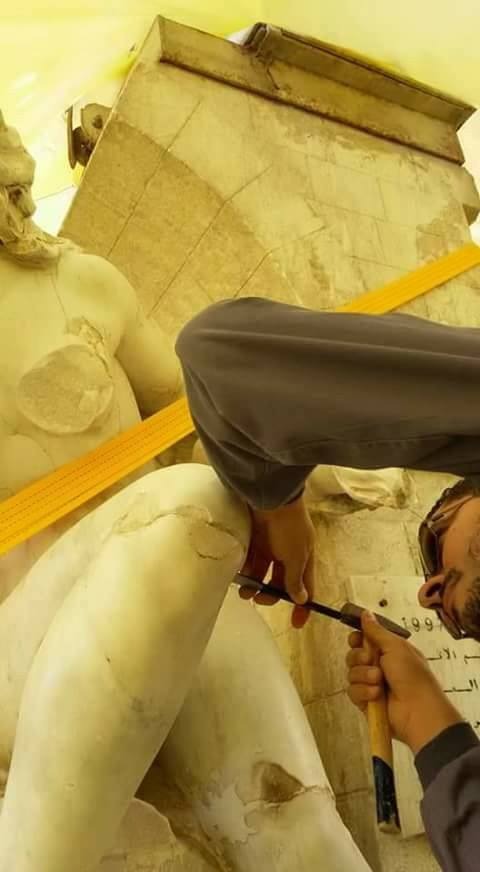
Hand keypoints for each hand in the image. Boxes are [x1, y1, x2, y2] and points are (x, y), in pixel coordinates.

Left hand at [240, 494, 315, 628]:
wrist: (270, 496)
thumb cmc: (288, 526)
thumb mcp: (296, 556)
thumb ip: (295, 578)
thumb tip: (301, 598)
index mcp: (305, 557)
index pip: (306, 587)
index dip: (302, 606)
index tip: (295, 625)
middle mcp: (290, 553)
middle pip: (282, 582)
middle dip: (271, 594)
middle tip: (258, 599)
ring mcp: (272, 545)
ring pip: (264, 573)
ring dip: (255, 584)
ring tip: (244, 590)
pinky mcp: (256, 538)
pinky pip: (251, 559)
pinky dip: (246, 568)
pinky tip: (239, 573)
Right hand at [346, 611, 462, 752]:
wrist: (418, 711)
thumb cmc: (412, 675)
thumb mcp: (396, 647)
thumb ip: (376, 631)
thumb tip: (366, 613)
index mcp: (388, 651)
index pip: (364, 640)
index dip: (357, 639)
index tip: (357, 639)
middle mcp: (378, 666)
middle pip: (353, 655)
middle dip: (359, 657)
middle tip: (370, 660)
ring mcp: (371, 684)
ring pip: (351, 673)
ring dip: (364, 675)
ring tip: (379, 681)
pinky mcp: (365, 701)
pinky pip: (353, 691)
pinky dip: (364, 692)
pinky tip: (376, 695)